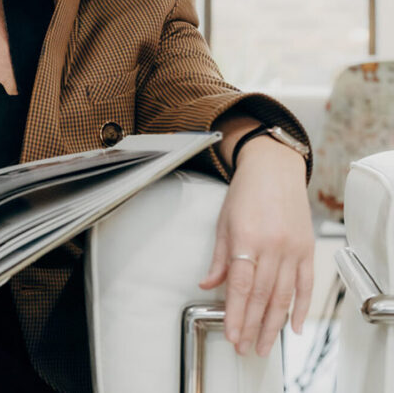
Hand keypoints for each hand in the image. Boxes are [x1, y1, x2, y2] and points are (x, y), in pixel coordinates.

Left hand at [199, 137, 313, 356]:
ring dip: (273, 324)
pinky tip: (295, 327)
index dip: (235, 313)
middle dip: (252, 325)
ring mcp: (293, 248)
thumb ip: (218, 258)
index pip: (241, 285)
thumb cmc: (245, 192)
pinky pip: (306, 284)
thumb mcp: (223, 222)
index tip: (231, 334)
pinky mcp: (307, 249)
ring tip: (264, 344)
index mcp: (247, 238)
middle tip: (245, 348)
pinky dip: (301, 307)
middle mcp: (273, 245)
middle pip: (262, 295)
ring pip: (284, 295)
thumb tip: (208, 285)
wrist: (275, 168)